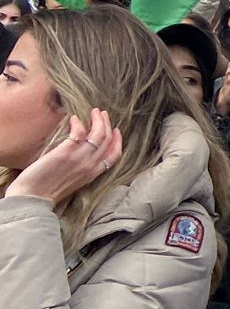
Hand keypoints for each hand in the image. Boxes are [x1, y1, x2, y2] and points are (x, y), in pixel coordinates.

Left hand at [5, 110, 121, 202]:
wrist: (32, 197)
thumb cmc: (47, 191)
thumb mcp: (73, 182)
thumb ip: (82, 169)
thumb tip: (82, 153)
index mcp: (93, 173)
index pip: (114, 155)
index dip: (118, 140)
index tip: (116, 130)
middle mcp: (90, 165)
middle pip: (107, 140)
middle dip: (107, 124)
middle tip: (102, 114)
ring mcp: (79, 158)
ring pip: (98, 134)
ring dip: (98, 120)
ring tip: (94, 112)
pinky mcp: (66, 152)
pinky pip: (79, 133)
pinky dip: (79, 123)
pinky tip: (74, 119)